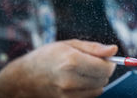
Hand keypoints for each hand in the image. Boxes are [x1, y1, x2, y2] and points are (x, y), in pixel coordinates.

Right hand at [0, 40, 117, 97]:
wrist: (22, 78)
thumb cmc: (46, 57)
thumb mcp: (69, 44)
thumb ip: (93, 48)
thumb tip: (114, 50)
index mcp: (71, 60)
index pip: (105, 67)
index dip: (109, 62)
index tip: (106, 59)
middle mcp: (70, 79)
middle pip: (103, 79)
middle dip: (103, 71)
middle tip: (92, 63)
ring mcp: (67, 94)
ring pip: (99, 89)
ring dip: (96, 80)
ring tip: (82, 72)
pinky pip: (90, 97)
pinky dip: (89, 89)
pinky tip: (78, 81)